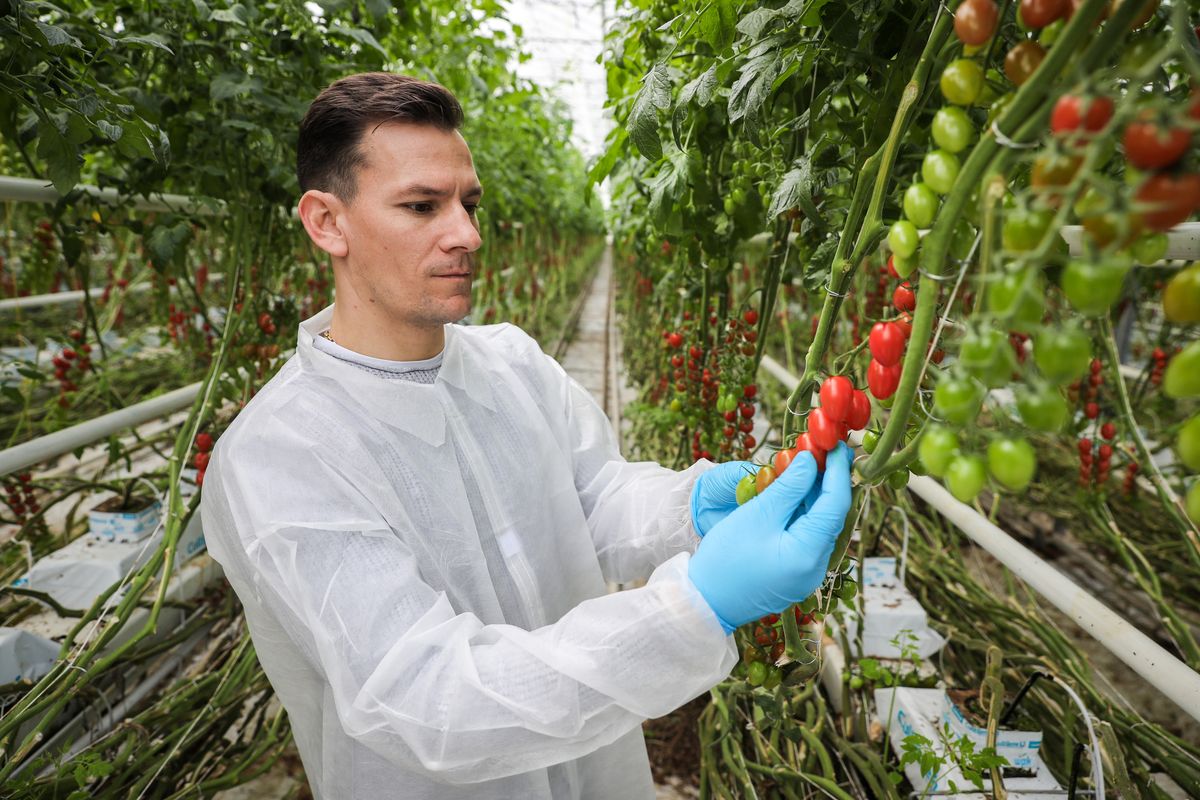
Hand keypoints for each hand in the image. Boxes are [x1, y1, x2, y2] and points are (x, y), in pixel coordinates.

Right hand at [688, 444, 852, 632]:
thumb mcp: (758, 514)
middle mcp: (817, 567)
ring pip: (818, 527)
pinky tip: (793, 496)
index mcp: (810, 554)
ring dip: (814, 497)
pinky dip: (803, 515)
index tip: (838, 447)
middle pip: (830, 517)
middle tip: (822, 452)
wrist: (704, 601)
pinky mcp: (795, 575)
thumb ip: (789, 487)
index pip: (835, 505)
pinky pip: (807, 538)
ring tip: (806, 468)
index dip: (839, 473)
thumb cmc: (726, 558)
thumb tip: (810, 462)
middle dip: (827, 482)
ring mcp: (807, 574)